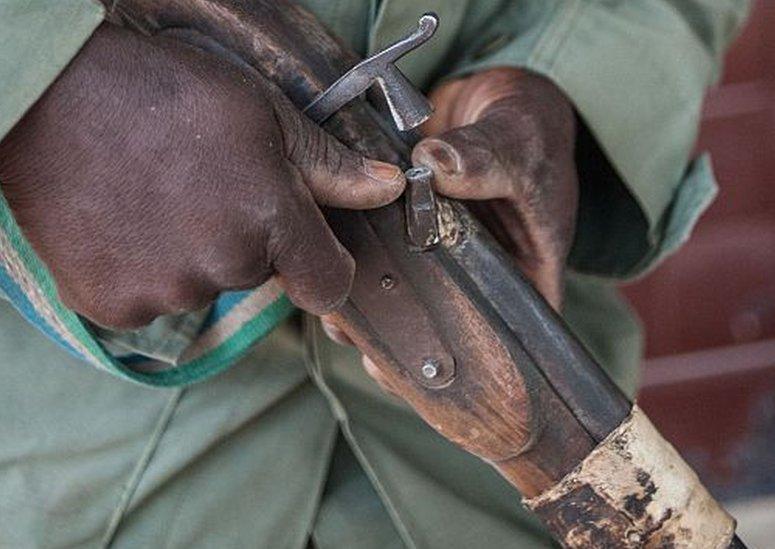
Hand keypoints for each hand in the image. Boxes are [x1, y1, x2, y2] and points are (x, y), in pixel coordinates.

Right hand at [0, 24, 404, 329]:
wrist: (48, 95)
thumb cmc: (162, 93)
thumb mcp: (261, 114)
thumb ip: (328, 167)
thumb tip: (385, 190)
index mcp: (271, 220)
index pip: (327, 286)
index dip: (320, 267)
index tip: (302, 247)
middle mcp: (224, 266)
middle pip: (256, 276)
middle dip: (241, 242)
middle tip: (201, 188)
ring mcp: (164, 291)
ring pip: (198, 287)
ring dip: (185, 256)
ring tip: (152, 196)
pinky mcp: (112, 304)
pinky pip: (146, 300)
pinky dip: (138, 270)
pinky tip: (121, 221)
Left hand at [323, 69, 578, 374]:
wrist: (496, 100)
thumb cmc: (529, 129)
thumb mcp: (517, 142)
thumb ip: (485, 159)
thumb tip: (435, 166)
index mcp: (527, 273)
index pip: (512, 337)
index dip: (477, 365)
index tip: (432, 377)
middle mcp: (482, 277)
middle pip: (451, 330)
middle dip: (410, 348)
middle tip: (373, 356)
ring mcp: (442, 257)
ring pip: (412, 300)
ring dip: (377, 313)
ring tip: (344, 324)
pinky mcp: (408, 232)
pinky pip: (384, 259)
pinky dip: (358, 267)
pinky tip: (330, 272)